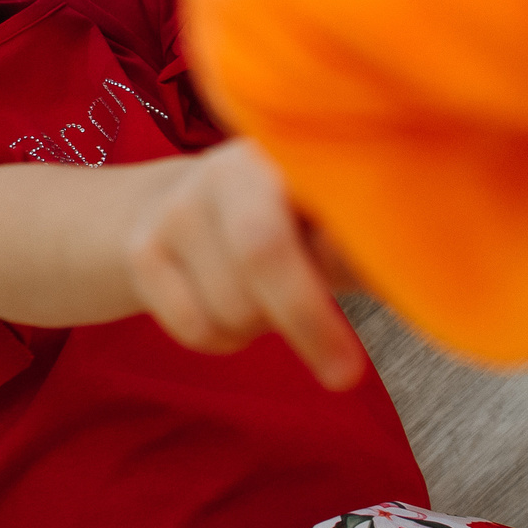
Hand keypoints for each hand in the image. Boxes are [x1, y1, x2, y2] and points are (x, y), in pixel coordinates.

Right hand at [124, 139, 366, 390]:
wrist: (181, 205)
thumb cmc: (287, 223)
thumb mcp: (331, 228)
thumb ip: (356, 248)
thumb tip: (384, 266)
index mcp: (283, 154)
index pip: (311, 208)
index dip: (332, 272)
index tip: (355, 353)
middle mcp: (224, 168)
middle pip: (262, 258)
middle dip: (306, 323)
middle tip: (343, 373)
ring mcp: (176, 208)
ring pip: (230, 308)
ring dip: (261, 328)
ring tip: (268, 301)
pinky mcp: (142, 250)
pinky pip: (195, 329)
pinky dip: (225, 341)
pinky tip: (230, 309)